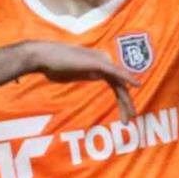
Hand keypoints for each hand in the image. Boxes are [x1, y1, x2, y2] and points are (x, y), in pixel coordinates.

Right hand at [26, 42, 140, 120]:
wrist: (43, 57)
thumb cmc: (52, 65)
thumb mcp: (71, 74)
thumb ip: (83, 75)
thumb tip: (93, 76)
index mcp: (97, 66)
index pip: (115, 85)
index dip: (121, 101)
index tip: (123, 117)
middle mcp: (102, 62)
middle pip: (120, 85)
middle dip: (126, 103)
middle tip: (130, 120)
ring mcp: (100, 61)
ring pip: (119, 82)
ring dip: (126, 100)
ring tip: (131, 116)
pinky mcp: (97, 63)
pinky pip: (115, 73)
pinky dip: (126, 78)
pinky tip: (136, 85)